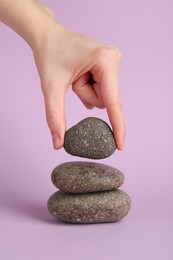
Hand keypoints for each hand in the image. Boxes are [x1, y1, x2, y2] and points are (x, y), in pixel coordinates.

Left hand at [33, 22, 125, 149]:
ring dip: (85, 91)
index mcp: (105, 61)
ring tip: (75, 74)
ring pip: (101, 96)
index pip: (112, 102)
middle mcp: (114, 59)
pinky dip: (87, 87)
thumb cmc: (49, 55)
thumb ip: (54, 116)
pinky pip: (101, 89)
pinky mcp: (109, 64)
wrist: (47, 36)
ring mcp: (113, 61)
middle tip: (72, 79)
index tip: (119, 146)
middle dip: (85, 95)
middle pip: (104, 100)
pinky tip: (80, 75)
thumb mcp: (50, 87)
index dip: (116, 126)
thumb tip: (57, 144)